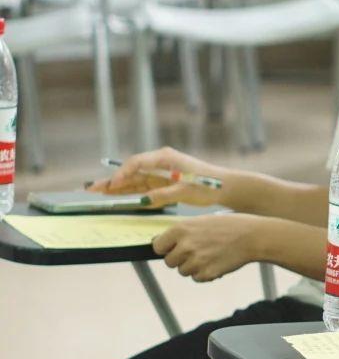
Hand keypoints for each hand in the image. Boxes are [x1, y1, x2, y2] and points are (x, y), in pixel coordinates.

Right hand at [87, 147, 227, 207]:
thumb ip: (164, 194)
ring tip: (97, 192)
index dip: (122, 174)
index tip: (113, 185)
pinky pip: (142, 187)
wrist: (225, 187)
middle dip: (112, 180)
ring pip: (134, 180)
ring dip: (117, 186)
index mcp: (165, 158)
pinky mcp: (164, 183)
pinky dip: (130, 191)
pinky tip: (116, 195)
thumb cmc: (209, 184)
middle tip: (93, 188)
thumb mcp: (186, 190)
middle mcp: (160, 163)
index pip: (137, 163)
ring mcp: (161, 173)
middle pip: (131, 171)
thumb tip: (143, 201)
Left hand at [152, 213, 261, 281]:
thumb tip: (166, 243)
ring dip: (193, 267)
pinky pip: (197, 278)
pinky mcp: (207, 273)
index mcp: (181, 229)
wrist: (253, 236)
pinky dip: (205, 273)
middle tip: (197, 252)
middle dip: (180, 259)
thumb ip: (183, 232)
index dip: (166, 248)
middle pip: (169, 262)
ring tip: (210, 256)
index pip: (158, 246)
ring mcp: (195, 260)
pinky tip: (217, 262)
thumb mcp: (202, 221)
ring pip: (183, 271)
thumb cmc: (230, 226)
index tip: (173, 249)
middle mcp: (185, 245)